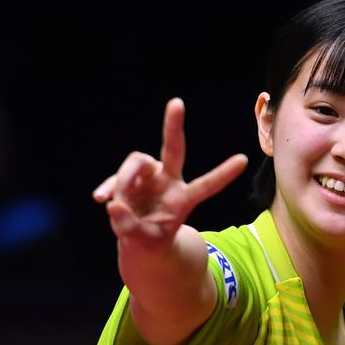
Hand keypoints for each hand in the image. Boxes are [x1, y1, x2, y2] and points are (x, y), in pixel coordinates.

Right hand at [93, 98, 247, 251]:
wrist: (139, 239)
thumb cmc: (150, 240)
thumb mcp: (144, 242)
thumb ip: (130, 227)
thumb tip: (114, 205)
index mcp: (184, 198)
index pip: (207, 185)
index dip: (224, 173)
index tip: (243, 160)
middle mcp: (169, 181)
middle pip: (173, 150)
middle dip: (173, 126)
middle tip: (176, 103)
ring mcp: (149, 177)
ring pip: (137, 162)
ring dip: (124, 179)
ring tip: (115, 203)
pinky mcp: (130, 178)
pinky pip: (117, 176)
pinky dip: (109, 187)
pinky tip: (101, 199)